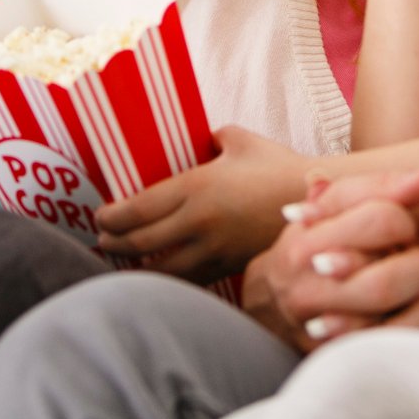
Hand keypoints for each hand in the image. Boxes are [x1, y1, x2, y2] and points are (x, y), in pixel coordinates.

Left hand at [95, 127, 307, 283]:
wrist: (318, 202)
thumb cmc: (278, 166)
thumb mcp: (240, 141)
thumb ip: (212, 138)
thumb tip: (199, 141)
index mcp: (196, 187)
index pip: (137, 209)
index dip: (111, 217)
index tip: (99, 217)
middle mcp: (199, 222)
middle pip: (141, 243)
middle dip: (114, 243)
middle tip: (101, 241)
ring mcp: (214, 250)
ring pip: (161, 269)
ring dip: (135, 267)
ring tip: (123, 262)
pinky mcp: (230, 268)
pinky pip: (189, 280)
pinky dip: (168, 279)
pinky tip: (160, 275)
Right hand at [242, 165, 418, 352]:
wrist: (267, 304)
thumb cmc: (314, 246)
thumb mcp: (334, 209)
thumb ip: (382, 189)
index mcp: (308, 240)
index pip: (381, 220)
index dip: (403, 222)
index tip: (395, 228)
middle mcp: (308, 288)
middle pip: (390, 280)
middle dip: (414, 264)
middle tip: (401, 259)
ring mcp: (322, 330)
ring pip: (406, 314)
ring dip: (418, 295)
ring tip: (403, 288)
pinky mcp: (343, 356)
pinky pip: (406, 340)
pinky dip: (417, 321)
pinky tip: (401, 312)